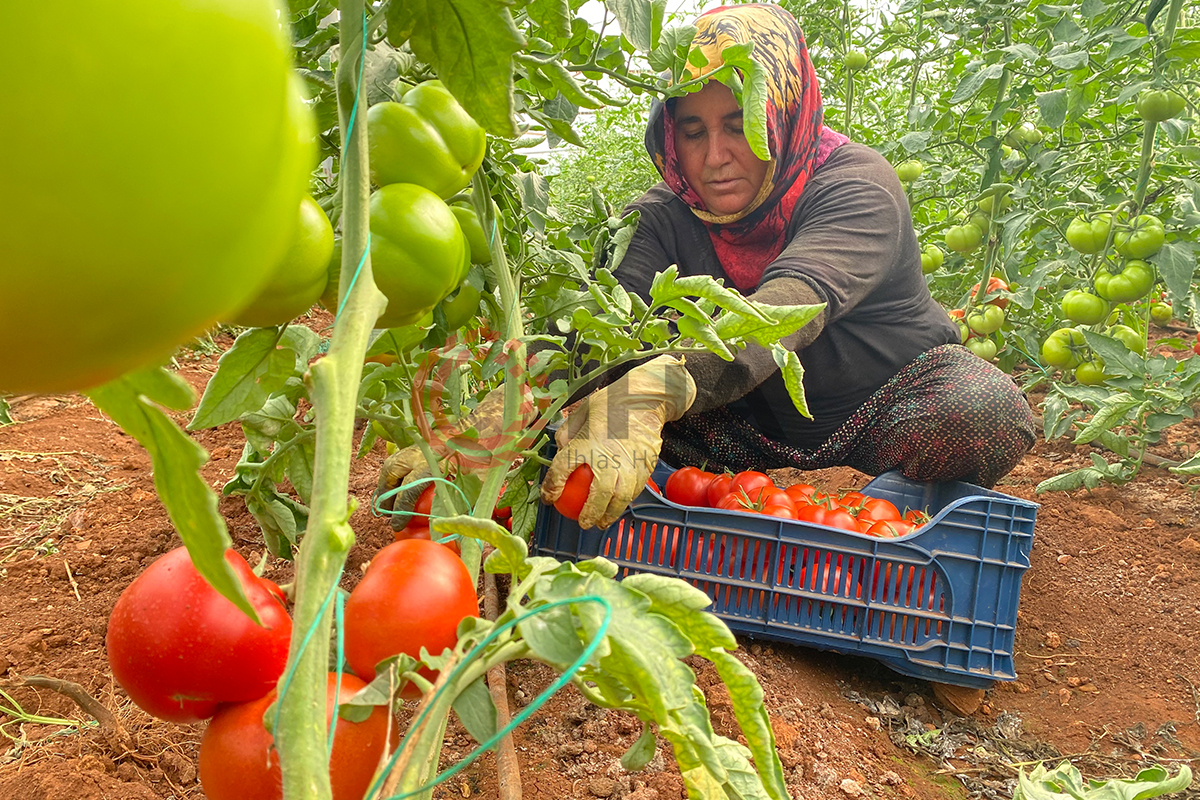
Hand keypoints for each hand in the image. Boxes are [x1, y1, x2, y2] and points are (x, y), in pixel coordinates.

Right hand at [374, 385, 538, 530]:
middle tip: (387, 514)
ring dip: (385, 483)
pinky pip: (398, 457)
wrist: (485, 428)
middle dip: (386, 496)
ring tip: (386, 502)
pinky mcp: (419, 441)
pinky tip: (393, 485)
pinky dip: (392, 472)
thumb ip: (464, 505)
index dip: (400, 509)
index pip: (409, 488)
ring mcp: (418, 444)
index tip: (397, 525)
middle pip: (392, 473)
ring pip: (391, 463)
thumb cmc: (483, 457)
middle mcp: (421, 452)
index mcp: (434, 463)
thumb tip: (451, 529)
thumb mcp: (477, 483)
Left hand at [541, 355, 694, 528]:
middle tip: (582, 522)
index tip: (549, 498)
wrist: (644, 400)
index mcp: (585, 444)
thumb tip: (561, 449)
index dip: (551, 488)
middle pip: (597, 495)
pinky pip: (634, 490)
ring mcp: (628, 465)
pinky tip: (619, 507)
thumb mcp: (581, 412)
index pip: (561, 471)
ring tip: (602, 523)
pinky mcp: (644, 467)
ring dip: (610, 514)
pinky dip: (625, 502)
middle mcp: (607, 458)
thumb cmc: (610, 403)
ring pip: (620, 498)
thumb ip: (568, 433)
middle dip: (589, 513)